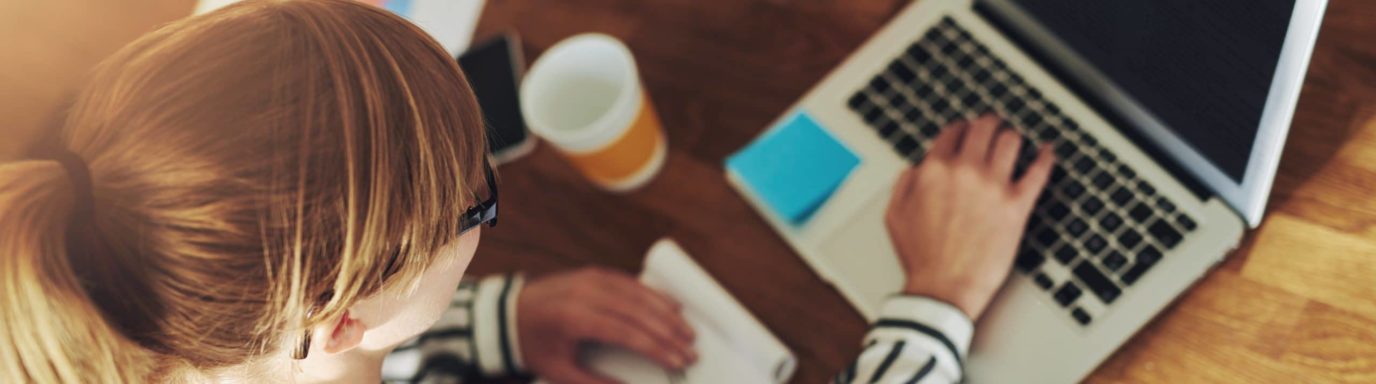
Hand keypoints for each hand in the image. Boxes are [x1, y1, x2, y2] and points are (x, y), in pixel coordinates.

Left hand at [516, 267, 696, 383]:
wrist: (507, 314)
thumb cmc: (534, 346)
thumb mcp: (560, 372)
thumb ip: (596, 383)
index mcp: (574, 318)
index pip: (626, 332)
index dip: (656, 347)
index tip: (677, 360)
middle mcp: (584, 293)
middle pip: (637, 311)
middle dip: (669, 332)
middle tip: (691, 349)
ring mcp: (590, 279)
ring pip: (638, 293)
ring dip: (667, 312)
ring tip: (688, 331)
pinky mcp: (594, 273)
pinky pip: (630, 282)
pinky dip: (653, 294)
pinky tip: (672, 307)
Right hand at [885, 115, 1054, 319]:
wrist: (944, 288)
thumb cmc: (920, 257)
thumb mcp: (895, 215)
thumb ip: (903, 184)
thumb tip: (915, 168)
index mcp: (934, 171)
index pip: (952, 133)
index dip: (960, 128)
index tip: (965, 131)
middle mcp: (965, 171)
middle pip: (984, 128)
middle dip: (988, 124)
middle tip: (993, 126)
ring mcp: (994, 187)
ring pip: (1011, 141)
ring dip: (1012, 136)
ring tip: (1015, 139)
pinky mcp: (1017, 206)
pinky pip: (1038, 171)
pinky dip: (1045, 157)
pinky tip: (1047, 151)